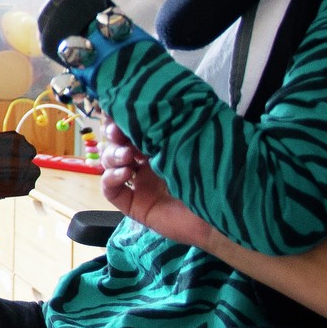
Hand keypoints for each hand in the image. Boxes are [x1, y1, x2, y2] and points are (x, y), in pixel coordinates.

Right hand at [97, 123, 213, 248]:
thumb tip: (141, 112)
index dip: (120, 119)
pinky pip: (110, 190)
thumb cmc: (209, 176)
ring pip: (109, 164)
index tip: (120, 113)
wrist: (217, 215)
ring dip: (113, 155)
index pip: (131, 128)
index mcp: (160, 146)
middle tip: (119, 133)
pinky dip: (111, 179)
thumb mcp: (184, 145)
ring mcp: (139, 184)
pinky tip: (125, 174)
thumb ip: (163, 131)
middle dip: (113, 135)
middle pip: (115, 143)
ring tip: (127, 156)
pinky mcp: (134, 205)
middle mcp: (147, 164)